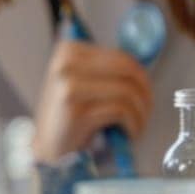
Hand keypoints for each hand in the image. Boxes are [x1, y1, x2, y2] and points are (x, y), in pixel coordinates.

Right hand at [34, 40, 152, 160]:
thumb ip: (104, 70)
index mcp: (69, 51)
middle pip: (127, 71)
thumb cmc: (70, 113)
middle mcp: (67, 64)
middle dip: (145, 93)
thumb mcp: (81, 82)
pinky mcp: (75, 109)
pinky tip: (129, 132)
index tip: (143, 94)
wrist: (48, 142)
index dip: (141, 77)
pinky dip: (132, 124)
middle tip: (146, 110)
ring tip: (137, 124)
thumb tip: (141, 68)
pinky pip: (120, 111)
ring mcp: (69, 86)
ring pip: (127, 91)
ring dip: (140, 112)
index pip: (121, 57)